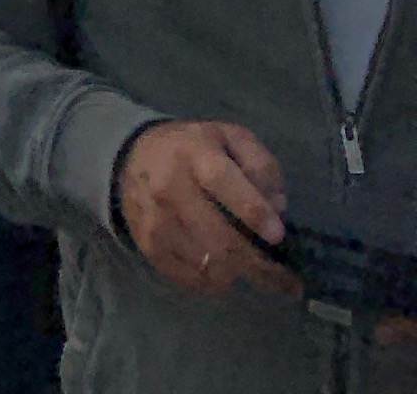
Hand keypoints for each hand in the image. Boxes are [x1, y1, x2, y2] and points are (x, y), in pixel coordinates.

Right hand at [116, 121, 291, 300]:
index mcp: (194, 154)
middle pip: (221, 239)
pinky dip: (216, 282)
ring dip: (240, 274)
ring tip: (255, 270)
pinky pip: (193, 279)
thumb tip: (277, 207)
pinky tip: (225, 271)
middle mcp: (170, 188)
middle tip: (288, 282)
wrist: (130, 158)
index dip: (254, 212)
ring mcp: (157, 221)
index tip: (278, 235)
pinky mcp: (150, 247)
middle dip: (260, 266)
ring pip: (210, 266)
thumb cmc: (191, 149)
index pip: (223, 182)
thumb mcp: (229, 137)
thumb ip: (260, 163)